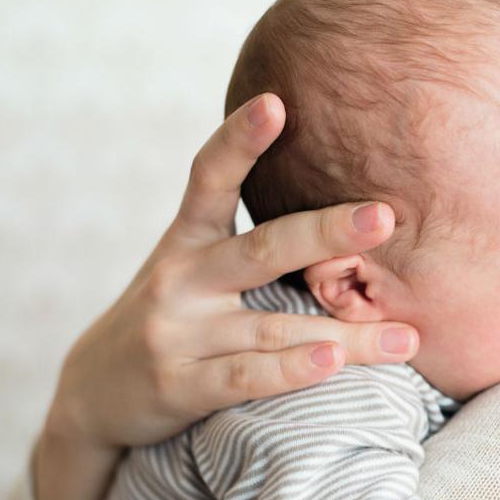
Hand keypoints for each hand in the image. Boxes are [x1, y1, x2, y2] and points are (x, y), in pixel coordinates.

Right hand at [34, 93, 419, 499]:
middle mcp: (178, 279)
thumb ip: (247, 247)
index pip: (209, 179)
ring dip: (346, 334)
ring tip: (406, 337)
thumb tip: (342, 218)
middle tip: (384, 216)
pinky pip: (246, 376)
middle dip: (326, 233)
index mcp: (185, 241)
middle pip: (261, 249)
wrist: (93, 397)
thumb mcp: (189, 272)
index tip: (277, 101)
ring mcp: (177, 333)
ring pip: (274, 327)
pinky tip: (332, 362)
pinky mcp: (178, 386)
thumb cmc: (170, 325)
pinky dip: (291, 370)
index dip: (240, 139)